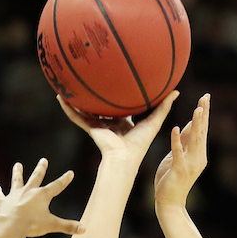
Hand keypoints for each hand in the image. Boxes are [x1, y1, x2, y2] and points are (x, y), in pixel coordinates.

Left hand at [0, 159, 81, 237]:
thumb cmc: (32, 224)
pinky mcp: (4, 201)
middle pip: (36, 177)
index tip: (70, 173)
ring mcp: (15, 195)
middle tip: (43, 160)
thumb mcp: (52, 225)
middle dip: (41, 169)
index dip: (65, 179)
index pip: (57, 186)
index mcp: (42, 195)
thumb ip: (68, 226)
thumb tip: (84, 229)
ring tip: (17, 165)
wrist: (12, 225)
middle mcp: (29, 191)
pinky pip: (0, 195)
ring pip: (17, 181)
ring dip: (17, 173)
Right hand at [57, 91, 178, 167]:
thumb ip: (164, 106)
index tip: (117, 82)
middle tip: (92, 78)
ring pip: (85, 110)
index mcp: (124, 123)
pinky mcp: (90, 128)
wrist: (124, 158)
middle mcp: (109, 123)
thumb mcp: (155, 121)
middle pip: (101, 107)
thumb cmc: (140, 144)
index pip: (121, 107)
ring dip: (76, 99)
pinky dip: (67, 108)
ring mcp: (98, 126)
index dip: (119, 96)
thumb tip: (176, 90)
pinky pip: (76, 116)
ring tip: (68, 85)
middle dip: (96, 96)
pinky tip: (59, 97)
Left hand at [154, 93, 209, 209]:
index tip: (206, 97)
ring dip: (196, 123)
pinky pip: (178, 152)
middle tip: (206, 96)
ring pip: (194, 140)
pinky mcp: (179, 169)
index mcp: (198, 153)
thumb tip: (189, 123)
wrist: (170, 203)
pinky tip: (174, 128)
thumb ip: (184, 141)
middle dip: (204, 113)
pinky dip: (176, 140)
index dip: (204, 112)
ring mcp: (190, 164)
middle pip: (202, 131)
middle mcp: (198, 157)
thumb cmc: (171, 180)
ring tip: (198, 108)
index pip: (202, 129)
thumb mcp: (178, 156)